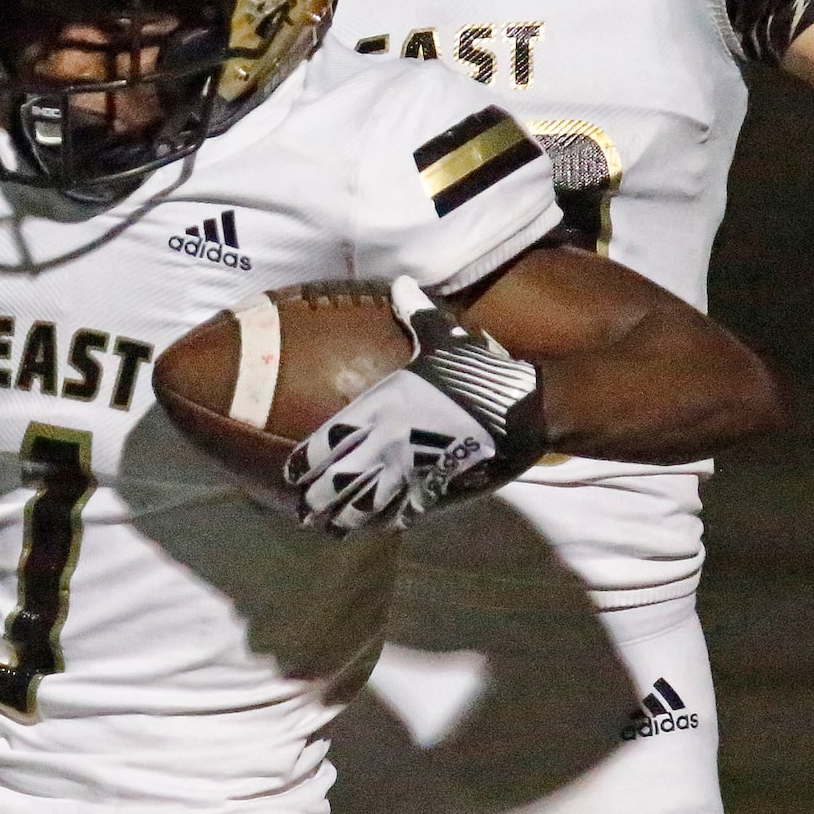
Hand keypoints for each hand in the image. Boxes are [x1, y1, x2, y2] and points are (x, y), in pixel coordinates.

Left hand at [285, 277, 545, 534]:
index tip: (291, 474)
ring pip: (364, 504)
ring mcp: (410, 470)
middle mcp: (387, 442)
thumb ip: (418, 315)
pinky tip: (382, 528)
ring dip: (345, 520)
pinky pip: (404, 513)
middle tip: (304, 512)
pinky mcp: (438, 489)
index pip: (328, 440)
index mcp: (381, 407)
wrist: (522, 408)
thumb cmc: (479, 372)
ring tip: (331, 530)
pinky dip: (391, 522)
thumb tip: (404, 283)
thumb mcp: (445, 338)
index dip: (305, 461)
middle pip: (337, 480)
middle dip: (317, 499)